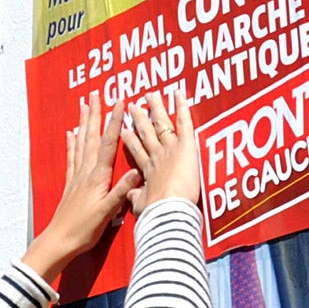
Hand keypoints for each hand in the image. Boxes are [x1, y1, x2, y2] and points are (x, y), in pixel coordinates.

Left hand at [22, 94, 140, 285]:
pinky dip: (72, 142)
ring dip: (83, 122)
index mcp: (98, 176)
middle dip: (94, 114)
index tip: (119, 103)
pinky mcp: (71, 183)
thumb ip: (122, 191)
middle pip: (91, 136)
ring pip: (81, 142)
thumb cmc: (85, 229)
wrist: (60, 240)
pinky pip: (72, 157)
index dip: (114, 122)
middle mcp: (86, 171)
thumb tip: (137, 170)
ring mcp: (77, 176)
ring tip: (83, 105)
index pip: (107, 143)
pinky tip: (71, 133)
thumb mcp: (108, 212)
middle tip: (96, 94)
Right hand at [123, 92, 198, 211]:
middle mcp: (155, 157)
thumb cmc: (154, 213)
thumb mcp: (141, 206)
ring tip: (150, 95)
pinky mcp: (184, 147)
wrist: (165, 211)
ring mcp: (169, 149)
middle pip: (146, 133)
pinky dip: (182, 107)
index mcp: (146, 172)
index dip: (131, 141)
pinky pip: (184, 123)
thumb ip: (136, 196)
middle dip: (140, 119)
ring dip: (156, 108)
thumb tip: (132, 193)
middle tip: (134, 106)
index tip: (124, 130)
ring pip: (161, 123)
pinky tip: (178, 93)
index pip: (137, 152)